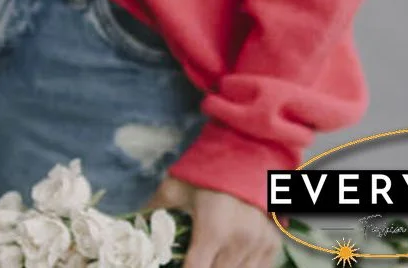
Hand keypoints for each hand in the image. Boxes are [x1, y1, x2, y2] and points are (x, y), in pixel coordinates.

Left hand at [142, 175, 283, 267]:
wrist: (250, 151)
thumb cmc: (210, 170)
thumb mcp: (177, 186)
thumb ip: (156, 209)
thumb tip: (134, 228)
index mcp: (213, 229)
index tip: (171, 265)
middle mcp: (239, 242)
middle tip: (192, 260)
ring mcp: (259, 246)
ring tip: (209, 257)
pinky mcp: (273, 246)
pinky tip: (227, 259)